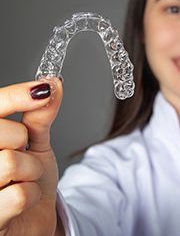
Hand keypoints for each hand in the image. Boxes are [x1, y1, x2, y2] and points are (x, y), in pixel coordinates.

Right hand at [0, 78, 62, 235]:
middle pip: (4, 133)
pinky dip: (31, 195)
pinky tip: (22, 200)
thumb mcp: (36, 142)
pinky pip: (19, 195)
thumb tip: (53, 84)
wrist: (31, 216)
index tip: (44, 90)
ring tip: (23, 178)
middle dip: (24, 141)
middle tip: (22, 152)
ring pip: (11, 163)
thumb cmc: (28, 178)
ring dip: (31, 170)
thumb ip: (39, 116)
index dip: (18, 95)